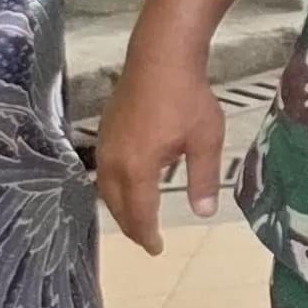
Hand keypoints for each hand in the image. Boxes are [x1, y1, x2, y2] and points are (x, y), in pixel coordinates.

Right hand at [93, 58, 229, 254]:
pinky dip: (113, 189)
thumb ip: (202, 179)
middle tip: (148, 240)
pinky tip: (127, 187)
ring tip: (137, 219)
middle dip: (132, 226)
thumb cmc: (188, 98)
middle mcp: (113, 162)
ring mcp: (104, 146)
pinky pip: (102, 172)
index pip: (139, 213)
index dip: (147, 235)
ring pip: (104, 190)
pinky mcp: (103, 132)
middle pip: (117, 206)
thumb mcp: (205, 140)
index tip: (157, 249)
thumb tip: (204, 212)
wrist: (160, 58)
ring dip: (120, 208)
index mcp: (137, 169)